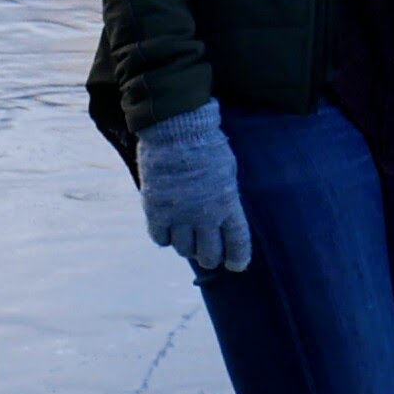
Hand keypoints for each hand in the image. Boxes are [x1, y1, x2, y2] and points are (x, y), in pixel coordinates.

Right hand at [134, 100, 252, 274]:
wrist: (177, 127)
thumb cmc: (207, 145)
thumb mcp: (228, 172)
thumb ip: (226, 199)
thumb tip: (223, 219)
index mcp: (228, 204)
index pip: (238, 243)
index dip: (238, 259)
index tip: (236, 266)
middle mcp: (205, 215)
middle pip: (209, 254)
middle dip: (209, 257)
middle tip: (207, 254)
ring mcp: (179, 215)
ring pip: (183, 250)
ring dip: (186, 246)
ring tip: (185, 236)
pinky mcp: (156, 210)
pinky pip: (160, 239)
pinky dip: (164, 237)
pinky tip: (166, 227)